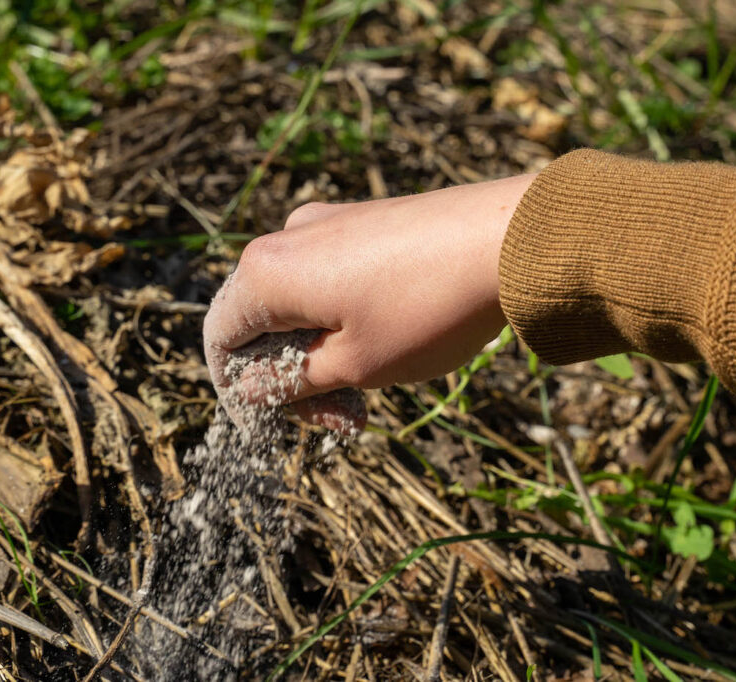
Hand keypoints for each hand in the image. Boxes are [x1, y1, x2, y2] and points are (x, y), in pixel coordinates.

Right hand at [203, 173, 535, 432]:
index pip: (221, 338)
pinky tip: (390, 345)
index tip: (279, 424)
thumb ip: (290, 381)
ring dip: (323, 353)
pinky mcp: (365, 219)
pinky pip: (331, 277)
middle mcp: (287, 237)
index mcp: (267, 272)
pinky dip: (344, 320)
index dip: (239, 391)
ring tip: (373, 390)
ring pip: (299, 302)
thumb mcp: (354, 365)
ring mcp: (328, 222)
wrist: (514, 237)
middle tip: (344, 419)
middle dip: (292, 377)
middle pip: (260, 321)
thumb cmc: (428, 309)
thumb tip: (250, 389)